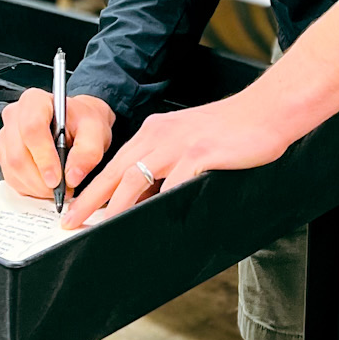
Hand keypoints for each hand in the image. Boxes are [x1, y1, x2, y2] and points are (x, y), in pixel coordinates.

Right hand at [0, 89, 114, 202]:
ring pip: (13, 169)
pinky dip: (30, 188)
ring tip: (58, 187)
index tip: (58, 178)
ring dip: (36, 186)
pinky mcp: (5, 155)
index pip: (32, 129)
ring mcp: (6, 136)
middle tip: (63, 188)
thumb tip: (72, 176)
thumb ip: (89, 152)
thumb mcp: (96, 132)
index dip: (44, 157)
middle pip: (18, 155)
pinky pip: (12, 178)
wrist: (77, 125)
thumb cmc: (82, 123)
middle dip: (41, 179)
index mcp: (35, 101)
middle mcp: (15, 116)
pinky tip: (46, 184)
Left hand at [62, 91, 288, 227]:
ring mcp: (179, 144)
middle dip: (90, 200)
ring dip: (116, 207)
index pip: (114, 163)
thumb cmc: (232, 131)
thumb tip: (145, 198)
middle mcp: (161, 135)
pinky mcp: (200, 153)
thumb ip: (166, 166)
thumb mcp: (189, 144)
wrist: (267, 111)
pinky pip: (173, 185)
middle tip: (72, 221)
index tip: (76, 207)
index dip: (93, 187)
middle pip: (115, 171)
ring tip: (101, 228)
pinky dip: (160, 206)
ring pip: (136, 178)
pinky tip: (153, 222)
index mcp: (155, 132)